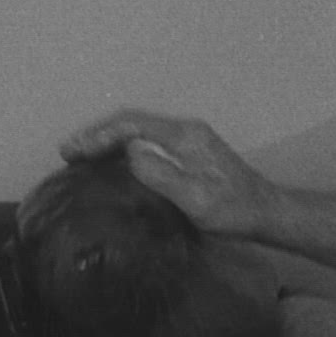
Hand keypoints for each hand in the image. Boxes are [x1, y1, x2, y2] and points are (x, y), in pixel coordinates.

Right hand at [60, 109, 280, 237]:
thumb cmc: (233, 210)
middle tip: (68, 152)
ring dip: (110, 141)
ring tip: (82, 157)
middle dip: (99, 135)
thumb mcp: (195, 198)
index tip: (74, 150)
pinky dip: (125, 149)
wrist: (266, 213)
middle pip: (133, 123)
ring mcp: (189, 141)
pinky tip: (113, 164)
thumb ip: (162, 173)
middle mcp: (185, 130)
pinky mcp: (191, 154)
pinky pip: (150, 143)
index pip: (132, 124)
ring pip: (140, 132)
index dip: (99, 135)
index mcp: (184, 136)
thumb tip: (130, 152)